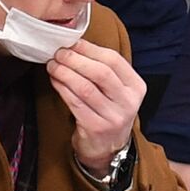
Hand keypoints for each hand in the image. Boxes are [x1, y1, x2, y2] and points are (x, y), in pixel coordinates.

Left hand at [47, 40, 145, 174]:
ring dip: (65, 73)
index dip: (90, 49)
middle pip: (100, 73)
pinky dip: (62, 88)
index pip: (114, 60)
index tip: (72, 42)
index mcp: (136, 87)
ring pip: (85, 88)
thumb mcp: (117, 91)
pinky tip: (55, 80)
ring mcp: (113, 117)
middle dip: (76, 59)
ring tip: (53, 65)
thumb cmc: (108, 111)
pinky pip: (75, 103)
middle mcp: (128, 102)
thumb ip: (104, 69)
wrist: (107, 148)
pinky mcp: (96, 128)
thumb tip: (75, 45)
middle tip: (59, 53)